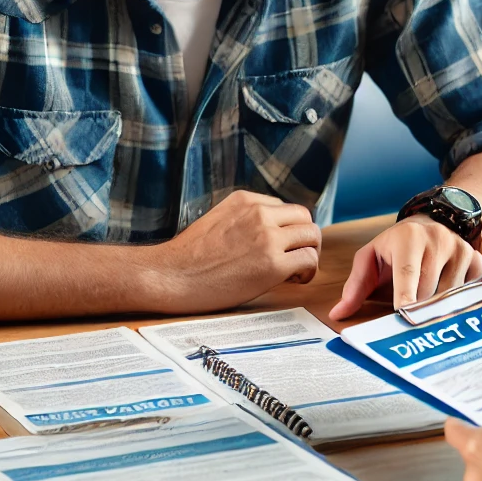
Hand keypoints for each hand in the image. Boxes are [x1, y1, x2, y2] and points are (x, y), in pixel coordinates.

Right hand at [143, 190, 320, 313]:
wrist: (169, 276)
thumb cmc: (188, 256)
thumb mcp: (218, 219)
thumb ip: (245, 219)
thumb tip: (270, 230)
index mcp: (246, 200)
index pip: (286, 208)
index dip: (288, 229)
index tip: (281, 246)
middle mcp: (260, 213)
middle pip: (305, 217)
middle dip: (305, 238)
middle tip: (297, 258)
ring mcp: (268, 237)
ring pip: (312, 236)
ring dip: (309, 253)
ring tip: (297, 271)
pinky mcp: (272, 264)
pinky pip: (308, 260)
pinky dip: (308, 271)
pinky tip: (293, 281)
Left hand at [329, 216, 481, 319]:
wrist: (431, 224)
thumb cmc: (395, 247)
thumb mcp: (371, 258)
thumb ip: (355, 286)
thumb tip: (338, 314)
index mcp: (408, 239)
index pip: (408, 272)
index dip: (406, 296)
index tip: (404, 315)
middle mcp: (438, 240)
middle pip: (429, 291)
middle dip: (419, 312)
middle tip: (411, 325)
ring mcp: (461, 249)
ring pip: (452, 295)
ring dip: (439, 310)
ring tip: (428, 310)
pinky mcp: (477, 260)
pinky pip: (475, 290)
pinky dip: (466, 303)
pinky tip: (456, 307)